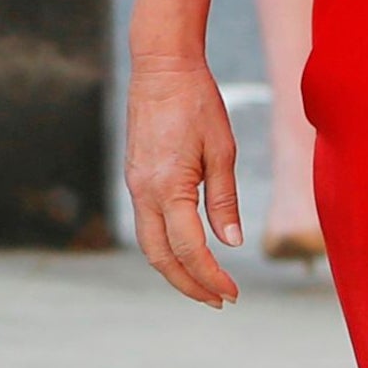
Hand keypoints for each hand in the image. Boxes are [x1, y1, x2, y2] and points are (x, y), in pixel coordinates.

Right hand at [124, 46, 241, 306]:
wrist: (160, 67)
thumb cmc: (196, 102)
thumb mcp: (222, 150)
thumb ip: (224, 199)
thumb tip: (230, 242)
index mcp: (168, 187)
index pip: (189, 249)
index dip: (211, 276)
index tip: (233, 293)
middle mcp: (144, 192)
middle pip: (160, 258)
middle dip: (189, 284)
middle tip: (219, 300)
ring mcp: (135, 185)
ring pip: (150, 244)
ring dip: (176, 269)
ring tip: (205, 283)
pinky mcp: (135, 177)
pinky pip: (147, 224)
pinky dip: (166, 246)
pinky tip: (187, 249)